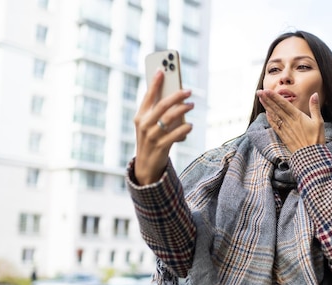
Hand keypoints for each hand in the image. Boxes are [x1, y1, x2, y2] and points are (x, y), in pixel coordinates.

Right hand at [133, 70, 193, 184]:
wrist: (146, 166)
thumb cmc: (150, 140)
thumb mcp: (149, 126)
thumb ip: (158, 112)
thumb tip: (175, 98)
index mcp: (140, 116)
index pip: (148, 96)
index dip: (154, 82)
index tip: (162, 70)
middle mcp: (144, 125)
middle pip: (162, 105)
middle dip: (176, 95)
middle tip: (188, 91)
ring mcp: (152, 136)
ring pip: (169, 118)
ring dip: (183, 110)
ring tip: (191, 105)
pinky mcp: (161, 146)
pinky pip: (175, 134)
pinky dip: (184, 128)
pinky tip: (190, 125)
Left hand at [256, 90, 324, 152]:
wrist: (311, 156)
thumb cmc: (317, 139)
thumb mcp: (319, 121)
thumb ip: (315, 107)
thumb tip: (315, 94)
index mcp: (298, 116)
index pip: (283, 104)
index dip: (274, 97)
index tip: (266, 90)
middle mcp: (289, 121)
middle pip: (276, 108)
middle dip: (267, 99)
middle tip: (259, 92)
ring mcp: (285, 129)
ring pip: (274, 116)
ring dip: (267, 107)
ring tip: (260, 99)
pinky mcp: (284, 136)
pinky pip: (275, 126)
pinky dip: (270, 119)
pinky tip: (266, 114)